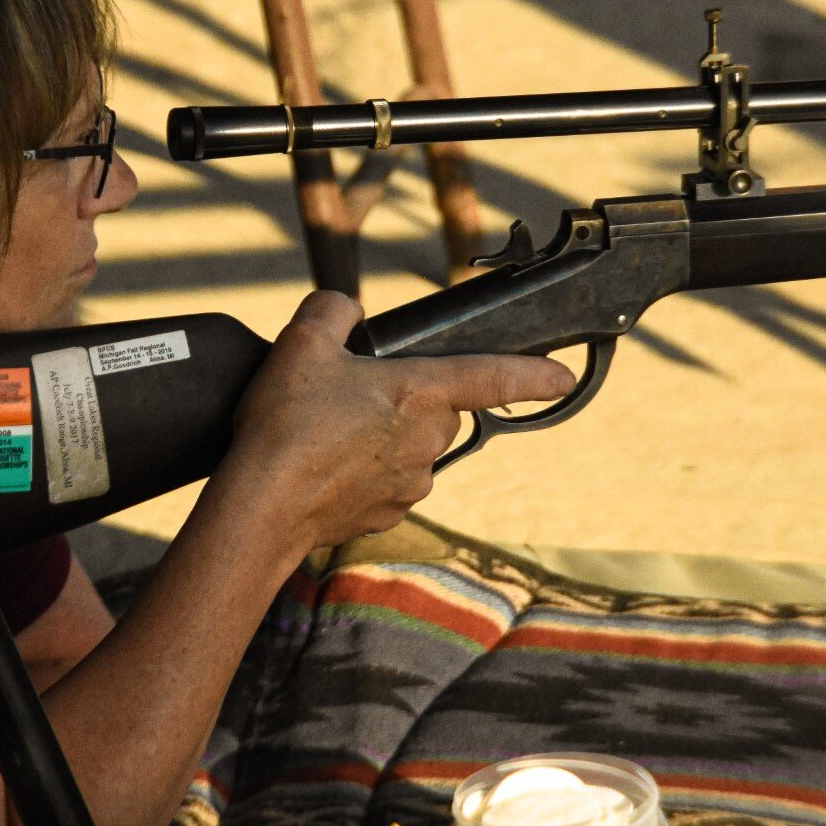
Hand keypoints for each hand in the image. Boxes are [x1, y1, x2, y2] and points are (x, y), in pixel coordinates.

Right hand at [204, 291, 574, 555]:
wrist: (261, 506)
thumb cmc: (285, 424)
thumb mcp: (302, 342)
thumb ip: (334, 311)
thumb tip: (348, 312)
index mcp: (420, 392)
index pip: (494, 377)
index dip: (534, 374)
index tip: (563, 377)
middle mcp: (428, 441)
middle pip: (437, 410)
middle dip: (404, 399)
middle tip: (348, 394)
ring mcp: (411, 483)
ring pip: (410, 447)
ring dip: (380, 437)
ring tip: (325, 434)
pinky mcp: (388, 514)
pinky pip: (386, 483)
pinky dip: (362, 473)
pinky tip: (324, 467)